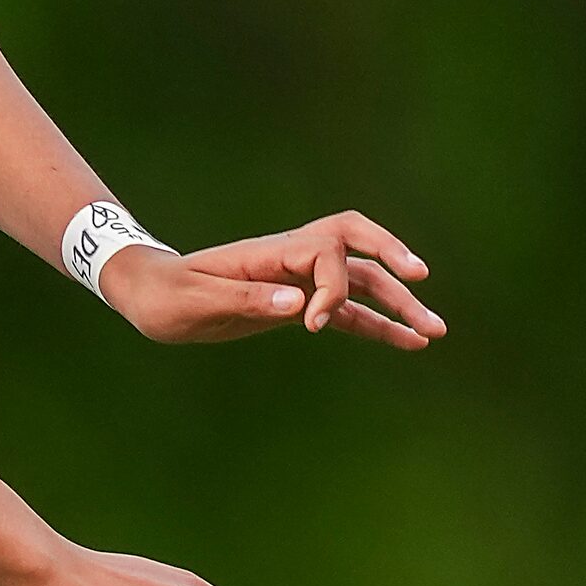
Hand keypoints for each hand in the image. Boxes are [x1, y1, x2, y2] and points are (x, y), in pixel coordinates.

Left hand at [101, 212, 444, 348]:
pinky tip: (412, 343)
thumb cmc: (164, 296)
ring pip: (360, 281)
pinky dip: (380, 325)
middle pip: (353, 242)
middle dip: (389, 256)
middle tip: (421, 278)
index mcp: (266, 253)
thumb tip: (300, 302)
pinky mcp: (297, 304)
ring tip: (437, 332)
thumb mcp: (195, 302)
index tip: (312, 323)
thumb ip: (245, 299)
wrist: (148, 296)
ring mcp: (297, 280)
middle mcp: (289, 259)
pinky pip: (348, 311)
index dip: (330, 286)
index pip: (322, 252)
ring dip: (398, 302)